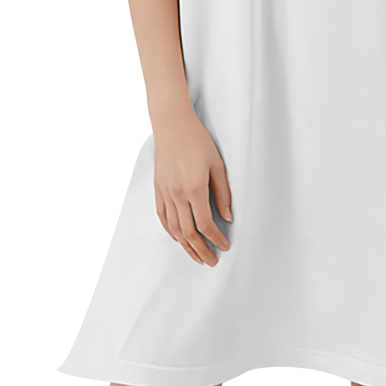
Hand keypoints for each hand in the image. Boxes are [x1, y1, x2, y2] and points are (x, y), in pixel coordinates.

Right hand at [152, 103, 231, 265]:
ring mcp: (165, 192)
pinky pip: (163, 216)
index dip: (215, 239)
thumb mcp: (217, 164)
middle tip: (212, 261)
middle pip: (188, 233)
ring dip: (185, 245)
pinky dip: (170, 231)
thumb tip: (227, 217)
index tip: (224, 246)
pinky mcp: (158, 188)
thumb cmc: (197, 140)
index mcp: (194, 189)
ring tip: (196, 256)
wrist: (172, 124)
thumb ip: (222, 193)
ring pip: (174, 228)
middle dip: (201, 250)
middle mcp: (177, 194)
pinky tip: (178, 237)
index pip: (205, 225)